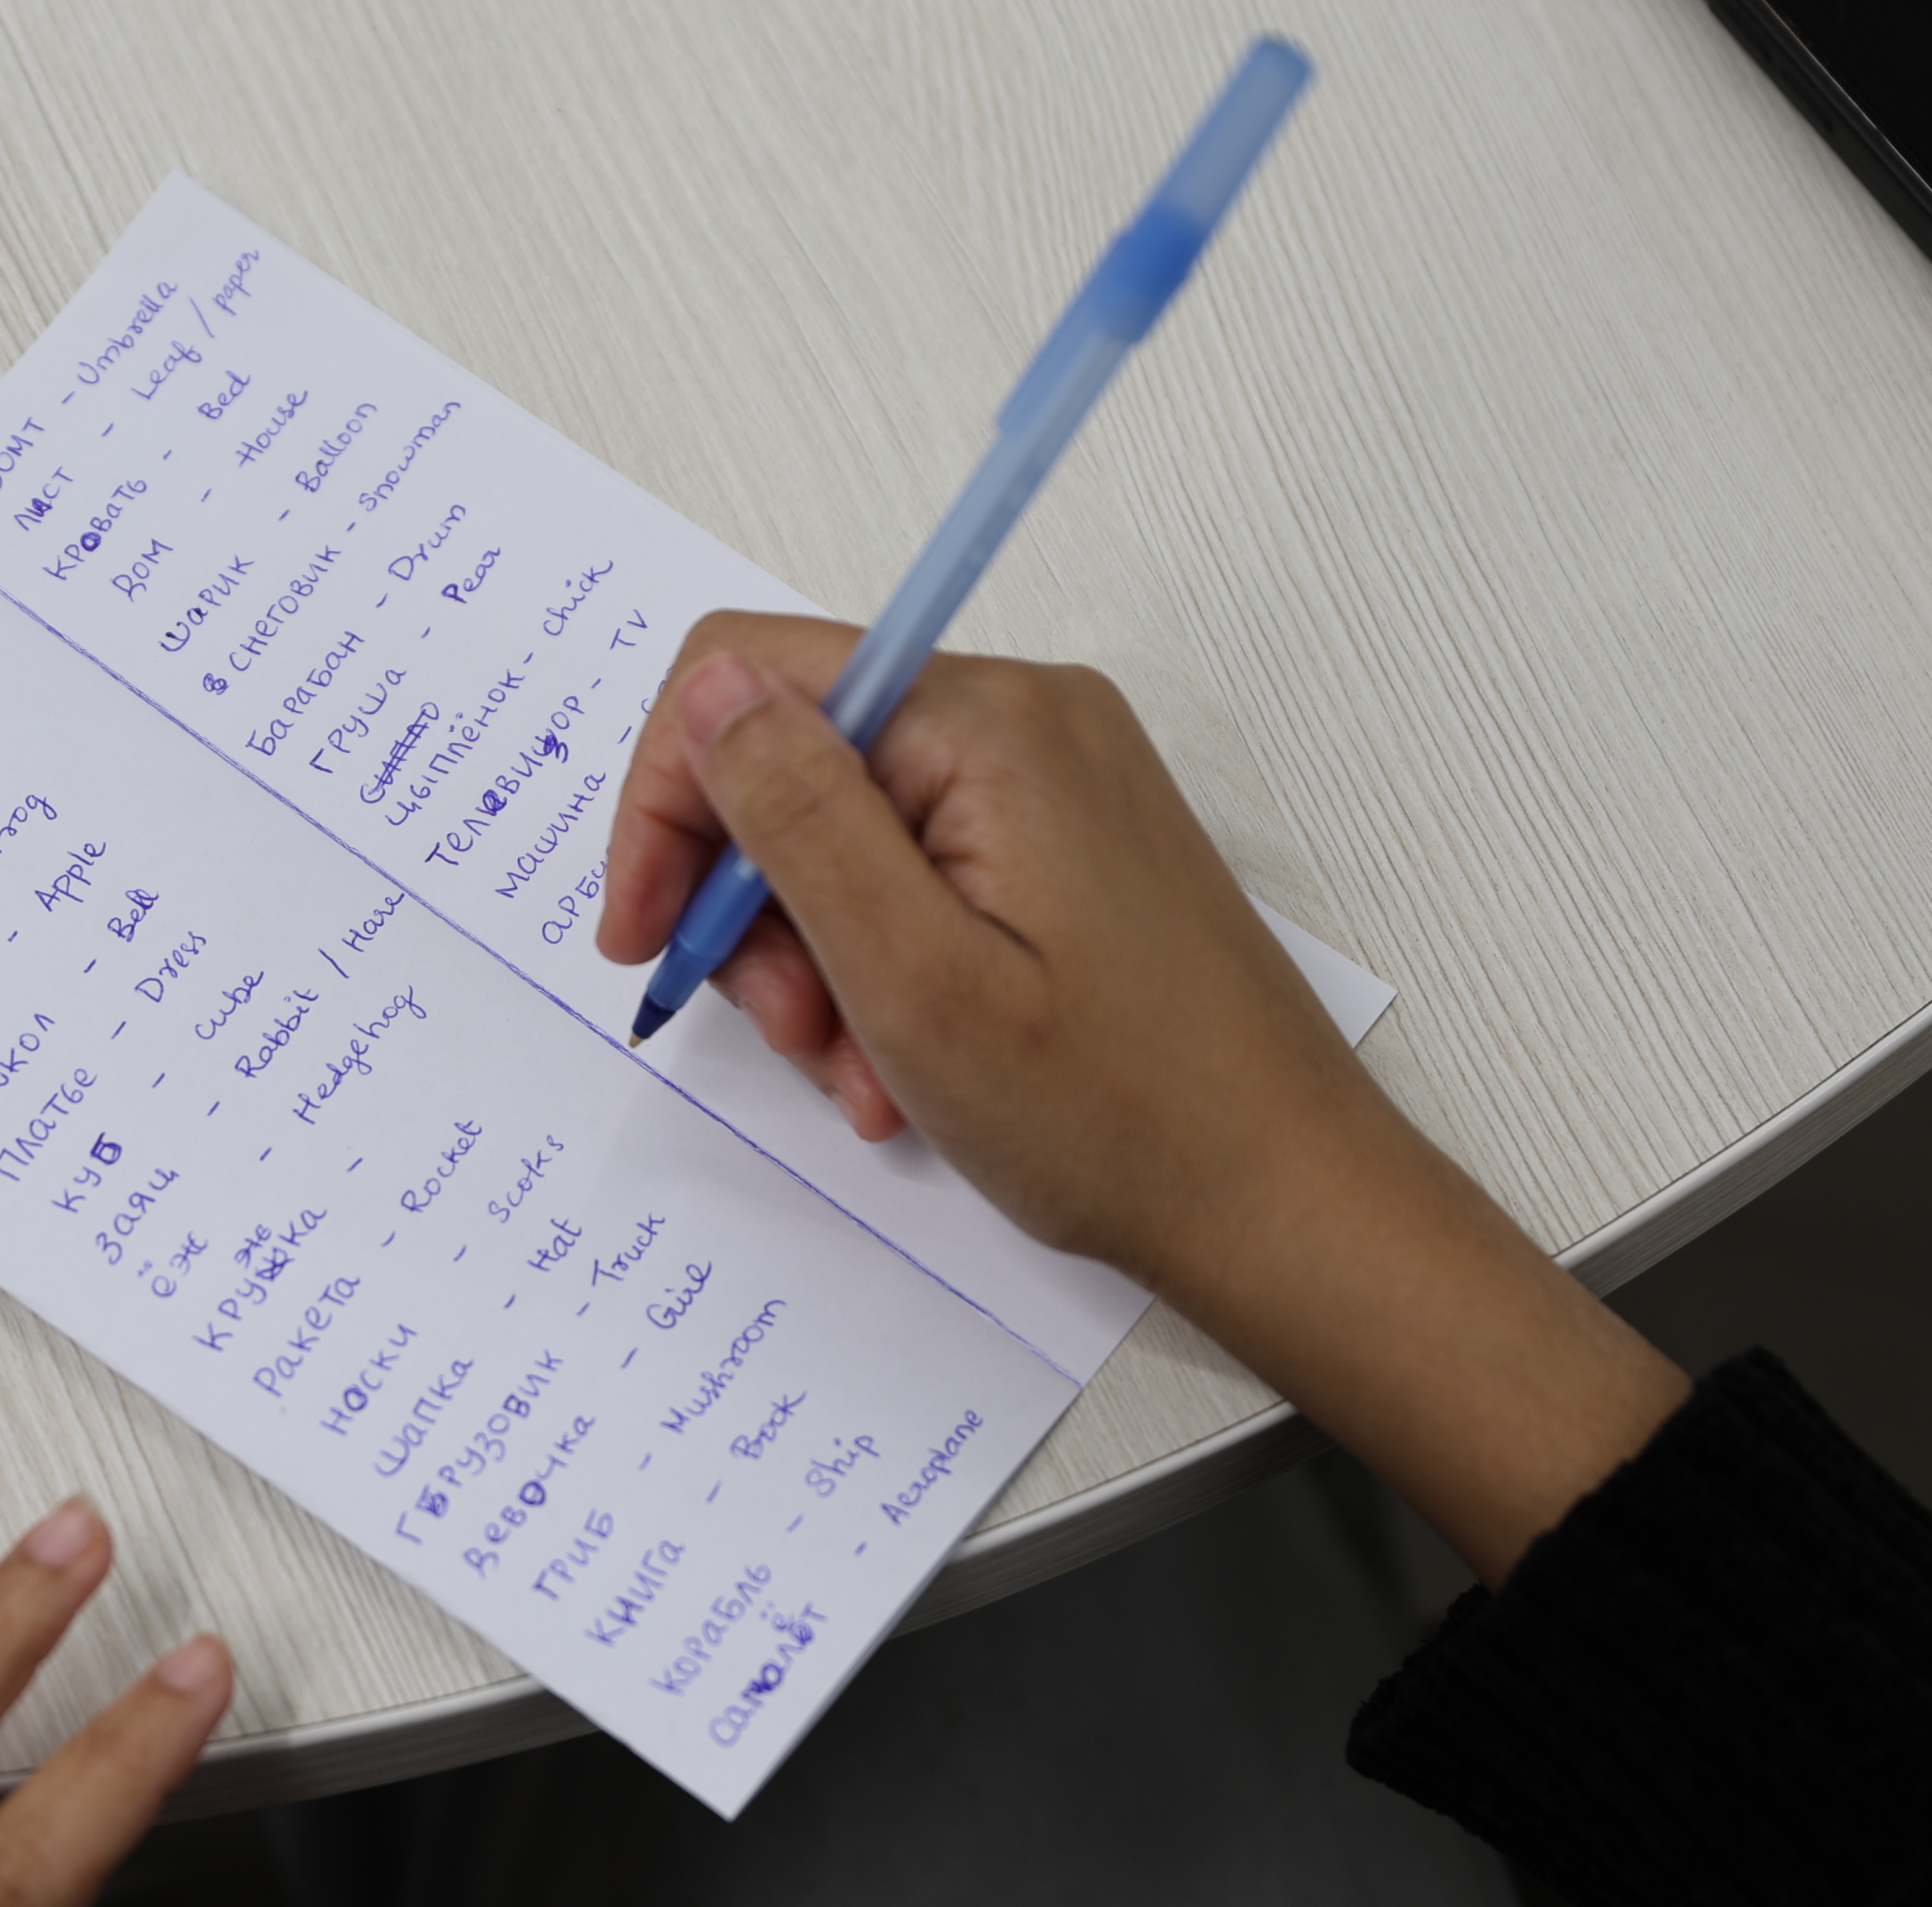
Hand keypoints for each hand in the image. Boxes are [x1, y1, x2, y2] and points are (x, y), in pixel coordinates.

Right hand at [598, 614, 1686, 1584]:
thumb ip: (801, 818)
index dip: (669, 808)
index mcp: (989, 725)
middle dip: (756, 906)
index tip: (646, 943)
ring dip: (818, 959)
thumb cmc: (1120, 1115)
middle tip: (791, 1037)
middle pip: (799, 760)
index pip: (751, 678)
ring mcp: (1054, 785)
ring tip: (864, 1076)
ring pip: (850, 832)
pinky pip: (921, 875)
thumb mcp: (916, 976)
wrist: (1284, 1202)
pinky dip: (884, 969)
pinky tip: (907, 1068)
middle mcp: (1026, 722)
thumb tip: (710, 690)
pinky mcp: (1068, 849)